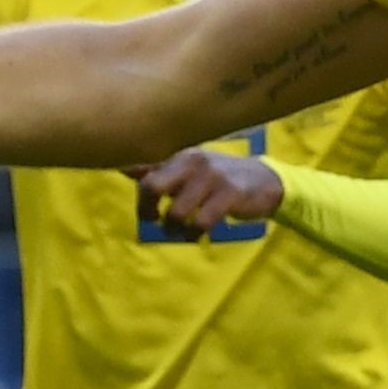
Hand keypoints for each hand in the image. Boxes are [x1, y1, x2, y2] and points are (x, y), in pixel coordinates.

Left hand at [132, 147, 284, 230]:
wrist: (264, 181)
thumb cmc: (217, 179)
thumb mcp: (189, 169)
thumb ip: (159, 170)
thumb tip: (123, 168)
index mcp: (179, 154)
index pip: (143, 166)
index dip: (133, 189)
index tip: (142, 206)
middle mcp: (192, 160)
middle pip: (151, 186)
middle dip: (147, 210)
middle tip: (154, 220)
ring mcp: (211, 176)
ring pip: (175, 211)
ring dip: (173, 228)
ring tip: (179, 231)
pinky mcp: (229, 194)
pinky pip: (200, 222)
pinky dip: (193, 234)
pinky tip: (196, 234)